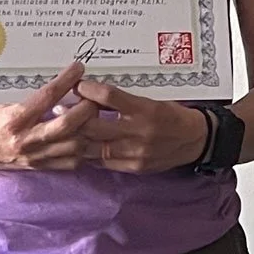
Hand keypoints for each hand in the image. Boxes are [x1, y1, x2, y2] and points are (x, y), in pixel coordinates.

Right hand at [0, 61, 97, 169]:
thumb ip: (24, 96)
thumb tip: (52, 80)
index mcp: (13, 119)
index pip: (47, 97)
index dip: (66, 80)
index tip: (78, 68)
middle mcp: (25, 140)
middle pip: (69, 124)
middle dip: (88, 108)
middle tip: (94, 95)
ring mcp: (33, 156)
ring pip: (75, 146)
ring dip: (90, 129)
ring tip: (95, 115)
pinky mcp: (37, 167)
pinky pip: (70, 162)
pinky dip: (84, 150)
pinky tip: (87, 137)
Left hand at [74, 80, 211, 172]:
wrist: (195, 140)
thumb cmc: (172, 116)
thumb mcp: (151, 102)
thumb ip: (122, 101)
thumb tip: (92, 94)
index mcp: (146, 109)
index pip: (109, 97)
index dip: (88, 90)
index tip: (76, 86)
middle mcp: (140, 132)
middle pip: (94, 125)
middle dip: (73, 117)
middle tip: (58, 109)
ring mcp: (136, 153)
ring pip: (93, 147)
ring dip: (76, 138)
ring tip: (64, 131)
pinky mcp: (134, 167)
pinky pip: (102, 162)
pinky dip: (88, 154)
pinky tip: (80, 147)